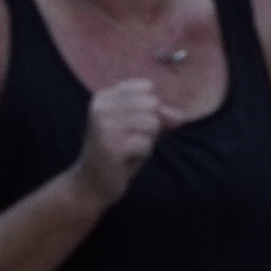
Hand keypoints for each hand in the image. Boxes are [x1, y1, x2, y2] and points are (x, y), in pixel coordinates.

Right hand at [77, 80, 165, 207]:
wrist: (91, 183)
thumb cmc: (117, 152)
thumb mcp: (136, 126)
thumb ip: (158, 114)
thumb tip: (179, 116)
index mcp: (103, 97)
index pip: (147, 87)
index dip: (151, 108)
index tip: (132, 125)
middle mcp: (101, 107)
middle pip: (152, 104)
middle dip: (150, 125)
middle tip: (130, 140)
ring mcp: (105, 125)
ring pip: (152, 123)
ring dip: (147, 140)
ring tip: (129, 149)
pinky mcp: (112, 145)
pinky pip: (146, 143)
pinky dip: (142, 154)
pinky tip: (125, 159)